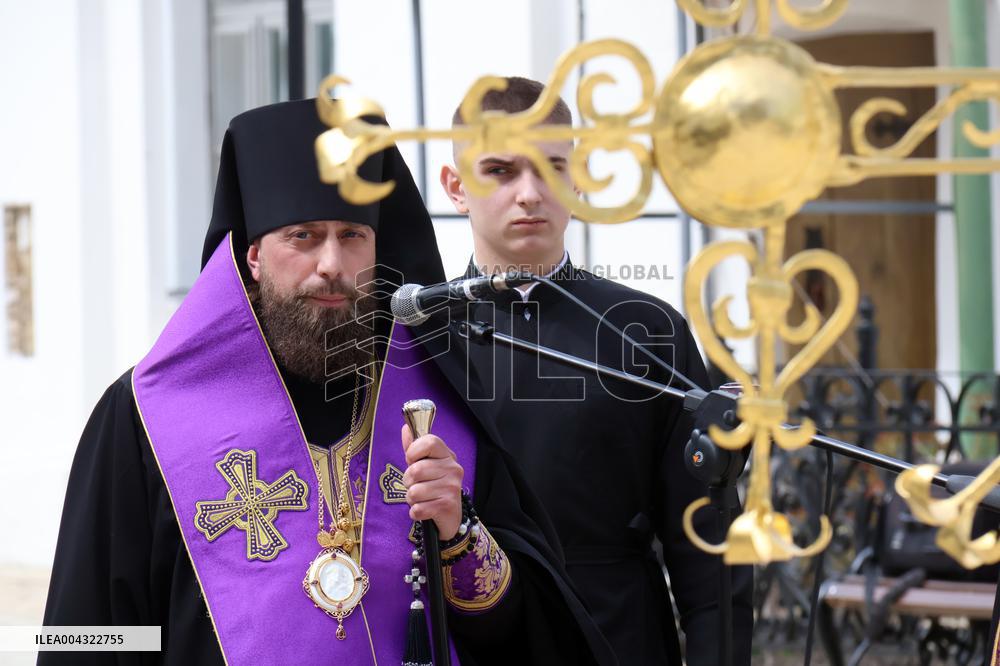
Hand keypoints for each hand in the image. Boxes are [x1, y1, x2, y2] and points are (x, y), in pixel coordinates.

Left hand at [401, 424, 463, 539]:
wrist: (451, 517)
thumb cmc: (434, 486)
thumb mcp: (425, 464)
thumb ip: (414, 448)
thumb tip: (406, 428)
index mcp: (447, 455)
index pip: (429, 441)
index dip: (414, 451)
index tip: (412, 460)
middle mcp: (453, 469)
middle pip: (416, 470)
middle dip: (408, 481)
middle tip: (416, 485)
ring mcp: (452, 488)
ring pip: (414, 492)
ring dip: (411, 498)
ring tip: (421, 498)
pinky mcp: (447, 507)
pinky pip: (417, 509)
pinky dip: (416, 512)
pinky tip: (425, 510)